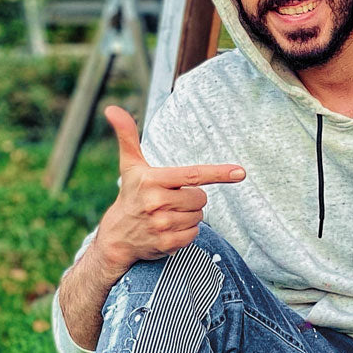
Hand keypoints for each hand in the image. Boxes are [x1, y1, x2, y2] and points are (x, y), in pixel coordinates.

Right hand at [93, 106, 244, 279]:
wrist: (116, 237)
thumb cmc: (130, 196)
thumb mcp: (130, 166)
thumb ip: (127, 136)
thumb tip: (112, 109)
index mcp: (152, 180)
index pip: (193, 175)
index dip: (219, 173)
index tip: (240, 172)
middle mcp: (157, 202)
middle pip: (201, 198)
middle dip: (191, 199)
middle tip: (170, 200)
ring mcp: (162, 225)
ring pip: (199, 217)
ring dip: (188, 216)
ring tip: (167, 215)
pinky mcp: (167, 244)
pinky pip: (194, 234)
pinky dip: (186, 232)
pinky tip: (169, 229)